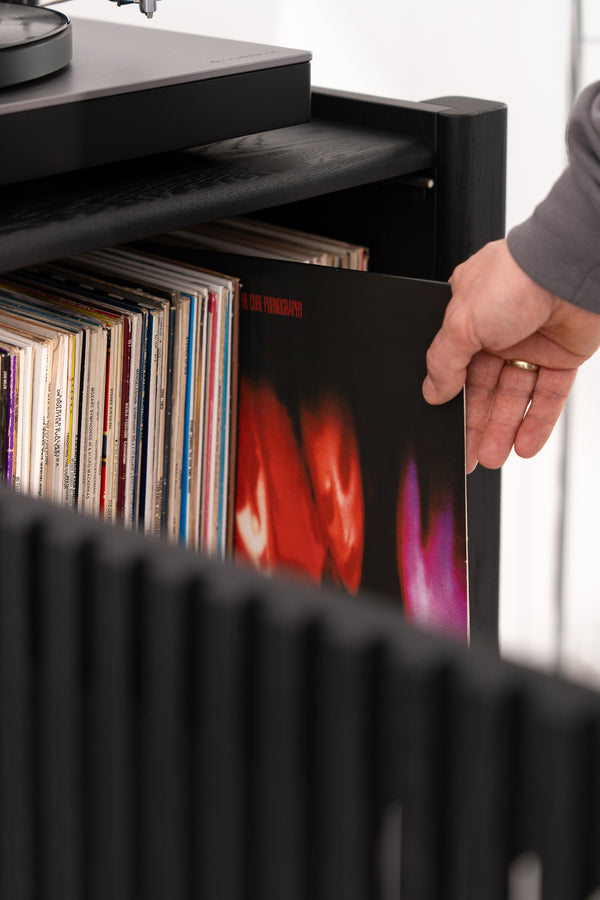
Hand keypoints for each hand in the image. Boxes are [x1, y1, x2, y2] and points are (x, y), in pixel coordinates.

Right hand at [422, 239, 599, 472]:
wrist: (571, 270)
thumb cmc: (516, 278)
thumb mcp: (461, 323)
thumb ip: (443, 362)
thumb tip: (432, 391)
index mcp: (469, 315)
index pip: (457, 367)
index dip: (454, 400)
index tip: (449, 428)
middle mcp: (500, 328)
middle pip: (486, 387)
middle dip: (478, 423)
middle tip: (471, 454)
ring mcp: (533, 342)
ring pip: (516, 395)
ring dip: (504, 428)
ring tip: (493, 455)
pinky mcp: (564, 355)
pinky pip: (548, 396)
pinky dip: (537, 421)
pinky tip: (525, 443)